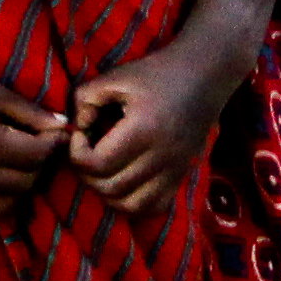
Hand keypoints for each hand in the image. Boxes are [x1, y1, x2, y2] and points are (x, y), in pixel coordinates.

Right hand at [0, 52, 70, 219]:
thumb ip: (33, 115)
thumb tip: (65, 128)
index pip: (37, 157)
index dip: (52, 144)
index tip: (55, 132)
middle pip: (24, 184)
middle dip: (37, 166)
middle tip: (37, 146)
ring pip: (2, 206)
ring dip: (16, 188)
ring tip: (16, 163)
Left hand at [66, 32, 250, 218]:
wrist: (205, 74)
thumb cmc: (156, 73)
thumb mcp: (114, 77)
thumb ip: (84, 100)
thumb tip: (75, 130)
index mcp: (144, 129)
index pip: (97, 164)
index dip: (77, 153)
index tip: (81, 134)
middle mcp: (163, 155)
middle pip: (110, 187)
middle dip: (88, 173)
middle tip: (88, 151)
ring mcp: (175, 169)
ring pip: (129, 205)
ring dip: (107, 192)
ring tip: (104, 168)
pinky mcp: (182, 175)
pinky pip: (153, 207)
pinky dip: (133, 203)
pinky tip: (126, 182)